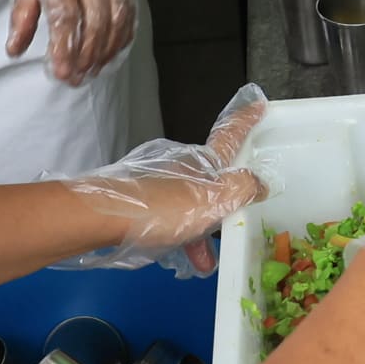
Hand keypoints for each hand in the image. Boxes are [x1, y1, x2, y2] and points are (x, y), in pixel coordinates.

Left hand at [6, 0, 145, 84]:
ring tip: (90, 71)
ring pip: (116, 21)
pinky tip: (111, 52)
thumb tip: (15, 48)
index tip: (60, 72)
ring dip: (104, 51)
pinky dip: (122, 36)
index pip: (65, 15)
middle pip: (94, 23)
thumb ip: (23, 11)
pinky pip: (129, 12)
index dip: (64, 48)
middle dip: (84, 57)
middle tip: (74, 78)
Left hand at [58, 91, 265, 273]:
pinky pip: (169, 220)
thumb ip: (241, 189)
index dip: (246, 121)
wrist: (104, 217)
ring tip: (205, 262)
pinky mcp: (139, 203)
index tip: (257, 102)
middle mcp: (181, 167)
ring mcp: (159, 184)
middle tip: (233, 225)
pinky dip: (179, 239)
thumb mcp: (212, 200)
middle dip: (224, 206)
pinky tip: (183, 261)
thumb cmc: (162, 207)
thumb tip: (261, 181)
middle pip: (211, 180)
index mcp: (202, 162)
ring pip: (189, 206)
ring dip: (200, 232)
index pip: (230, 135)